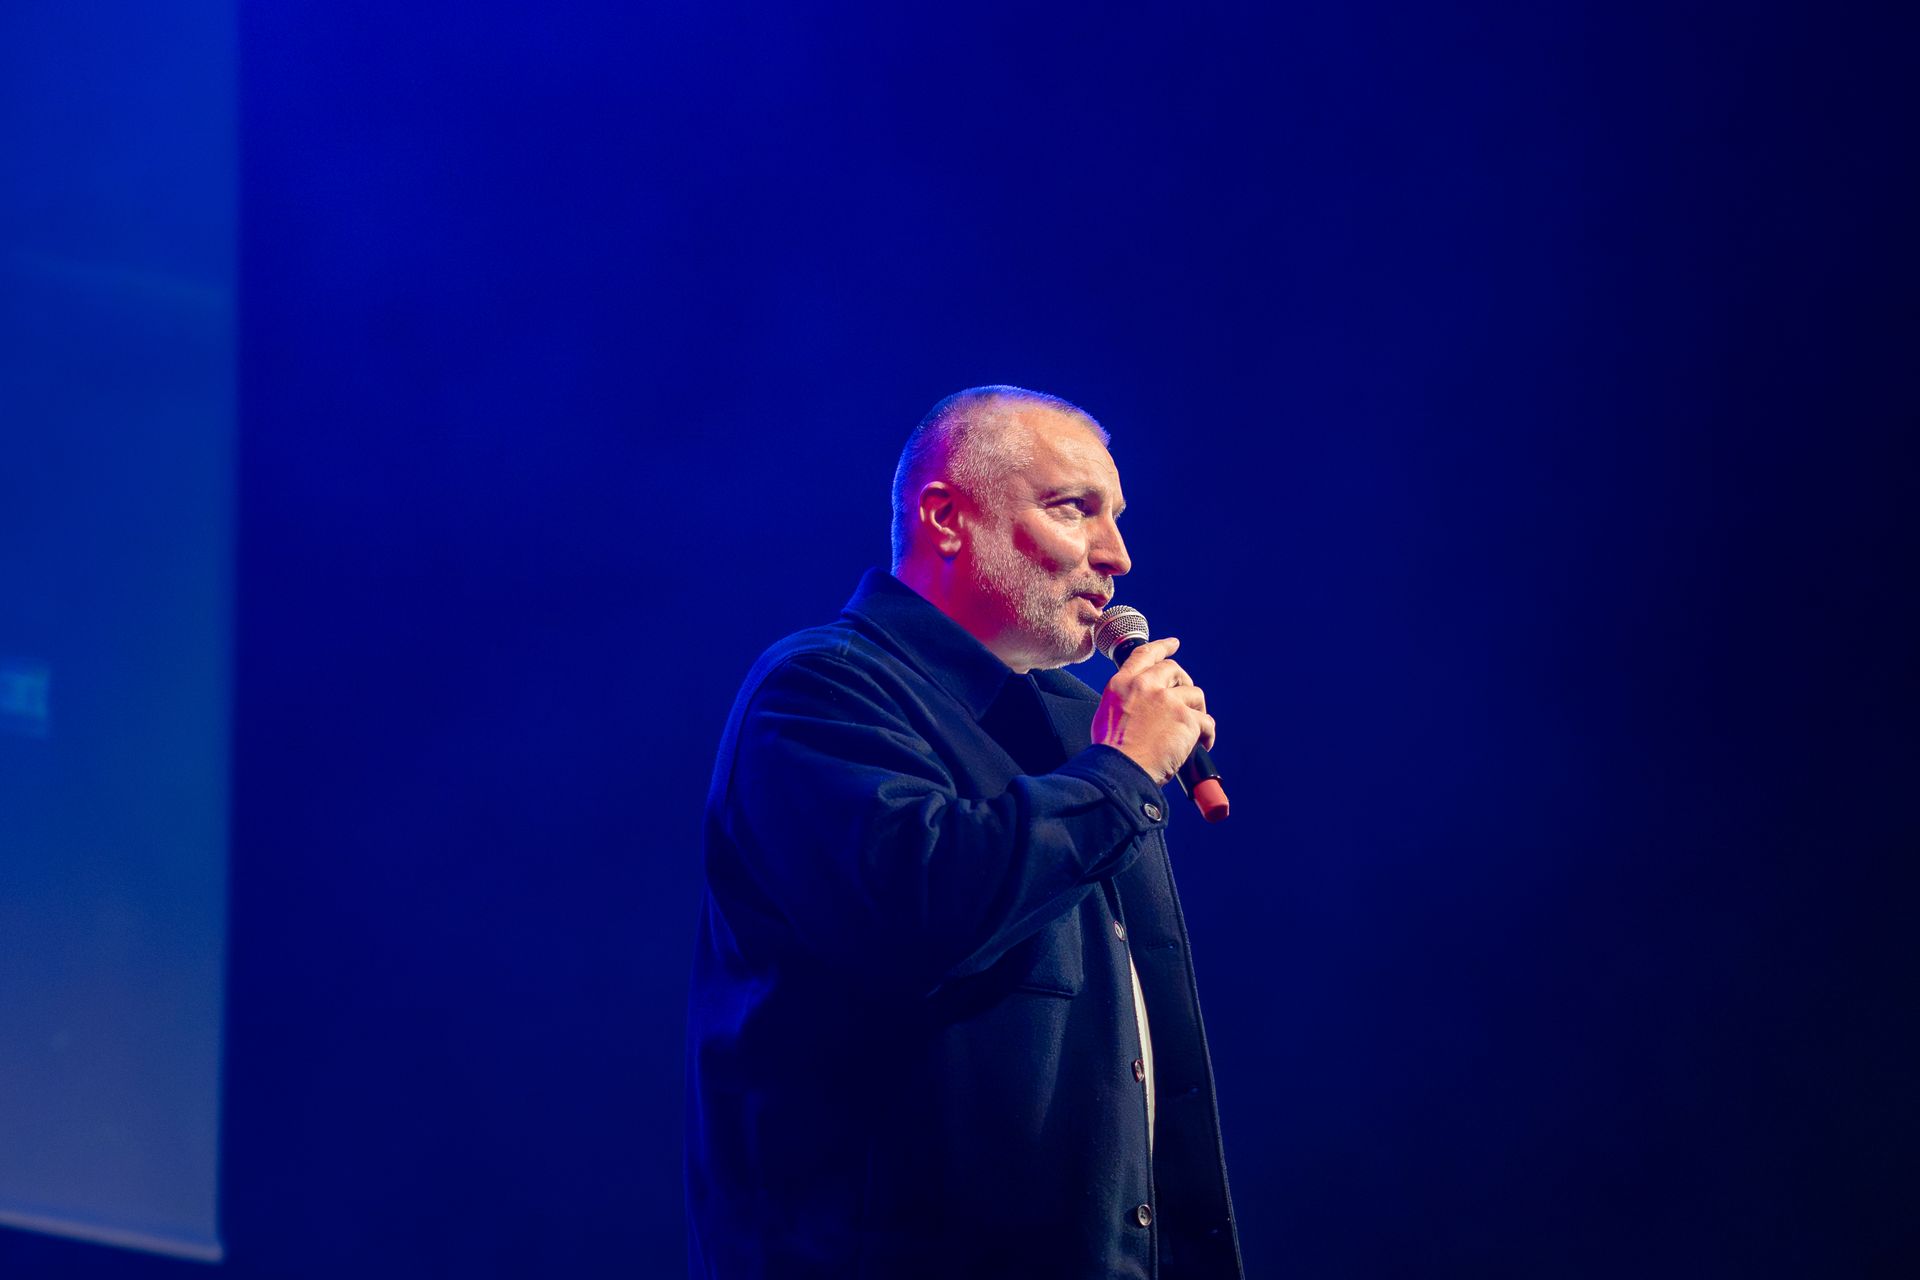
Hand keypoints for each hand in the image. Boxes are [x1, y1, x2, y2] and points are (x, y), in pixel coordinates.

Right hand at [1090, 637, 1216, 786]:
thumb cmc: (1112, 753)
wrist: (1120, 771)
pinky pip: (1207, 721)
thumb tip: (1142, 707)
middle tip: (1187, 701)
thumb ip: (1126, 702)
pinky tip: (1203, 744)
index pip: (1145, 655)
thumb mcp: (1108, 716)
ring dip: (1197, 711)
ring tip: (1194, 730)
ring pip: (1194, 695)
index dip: (1162, 647)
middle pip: (1174, 671)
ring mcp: (1167, 700)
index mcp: (1122, 684)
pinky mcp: (1186, 718)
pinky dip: (1207, 734)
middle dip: (1184, 682)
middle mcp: (1145, 685)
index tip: (1173, 644)